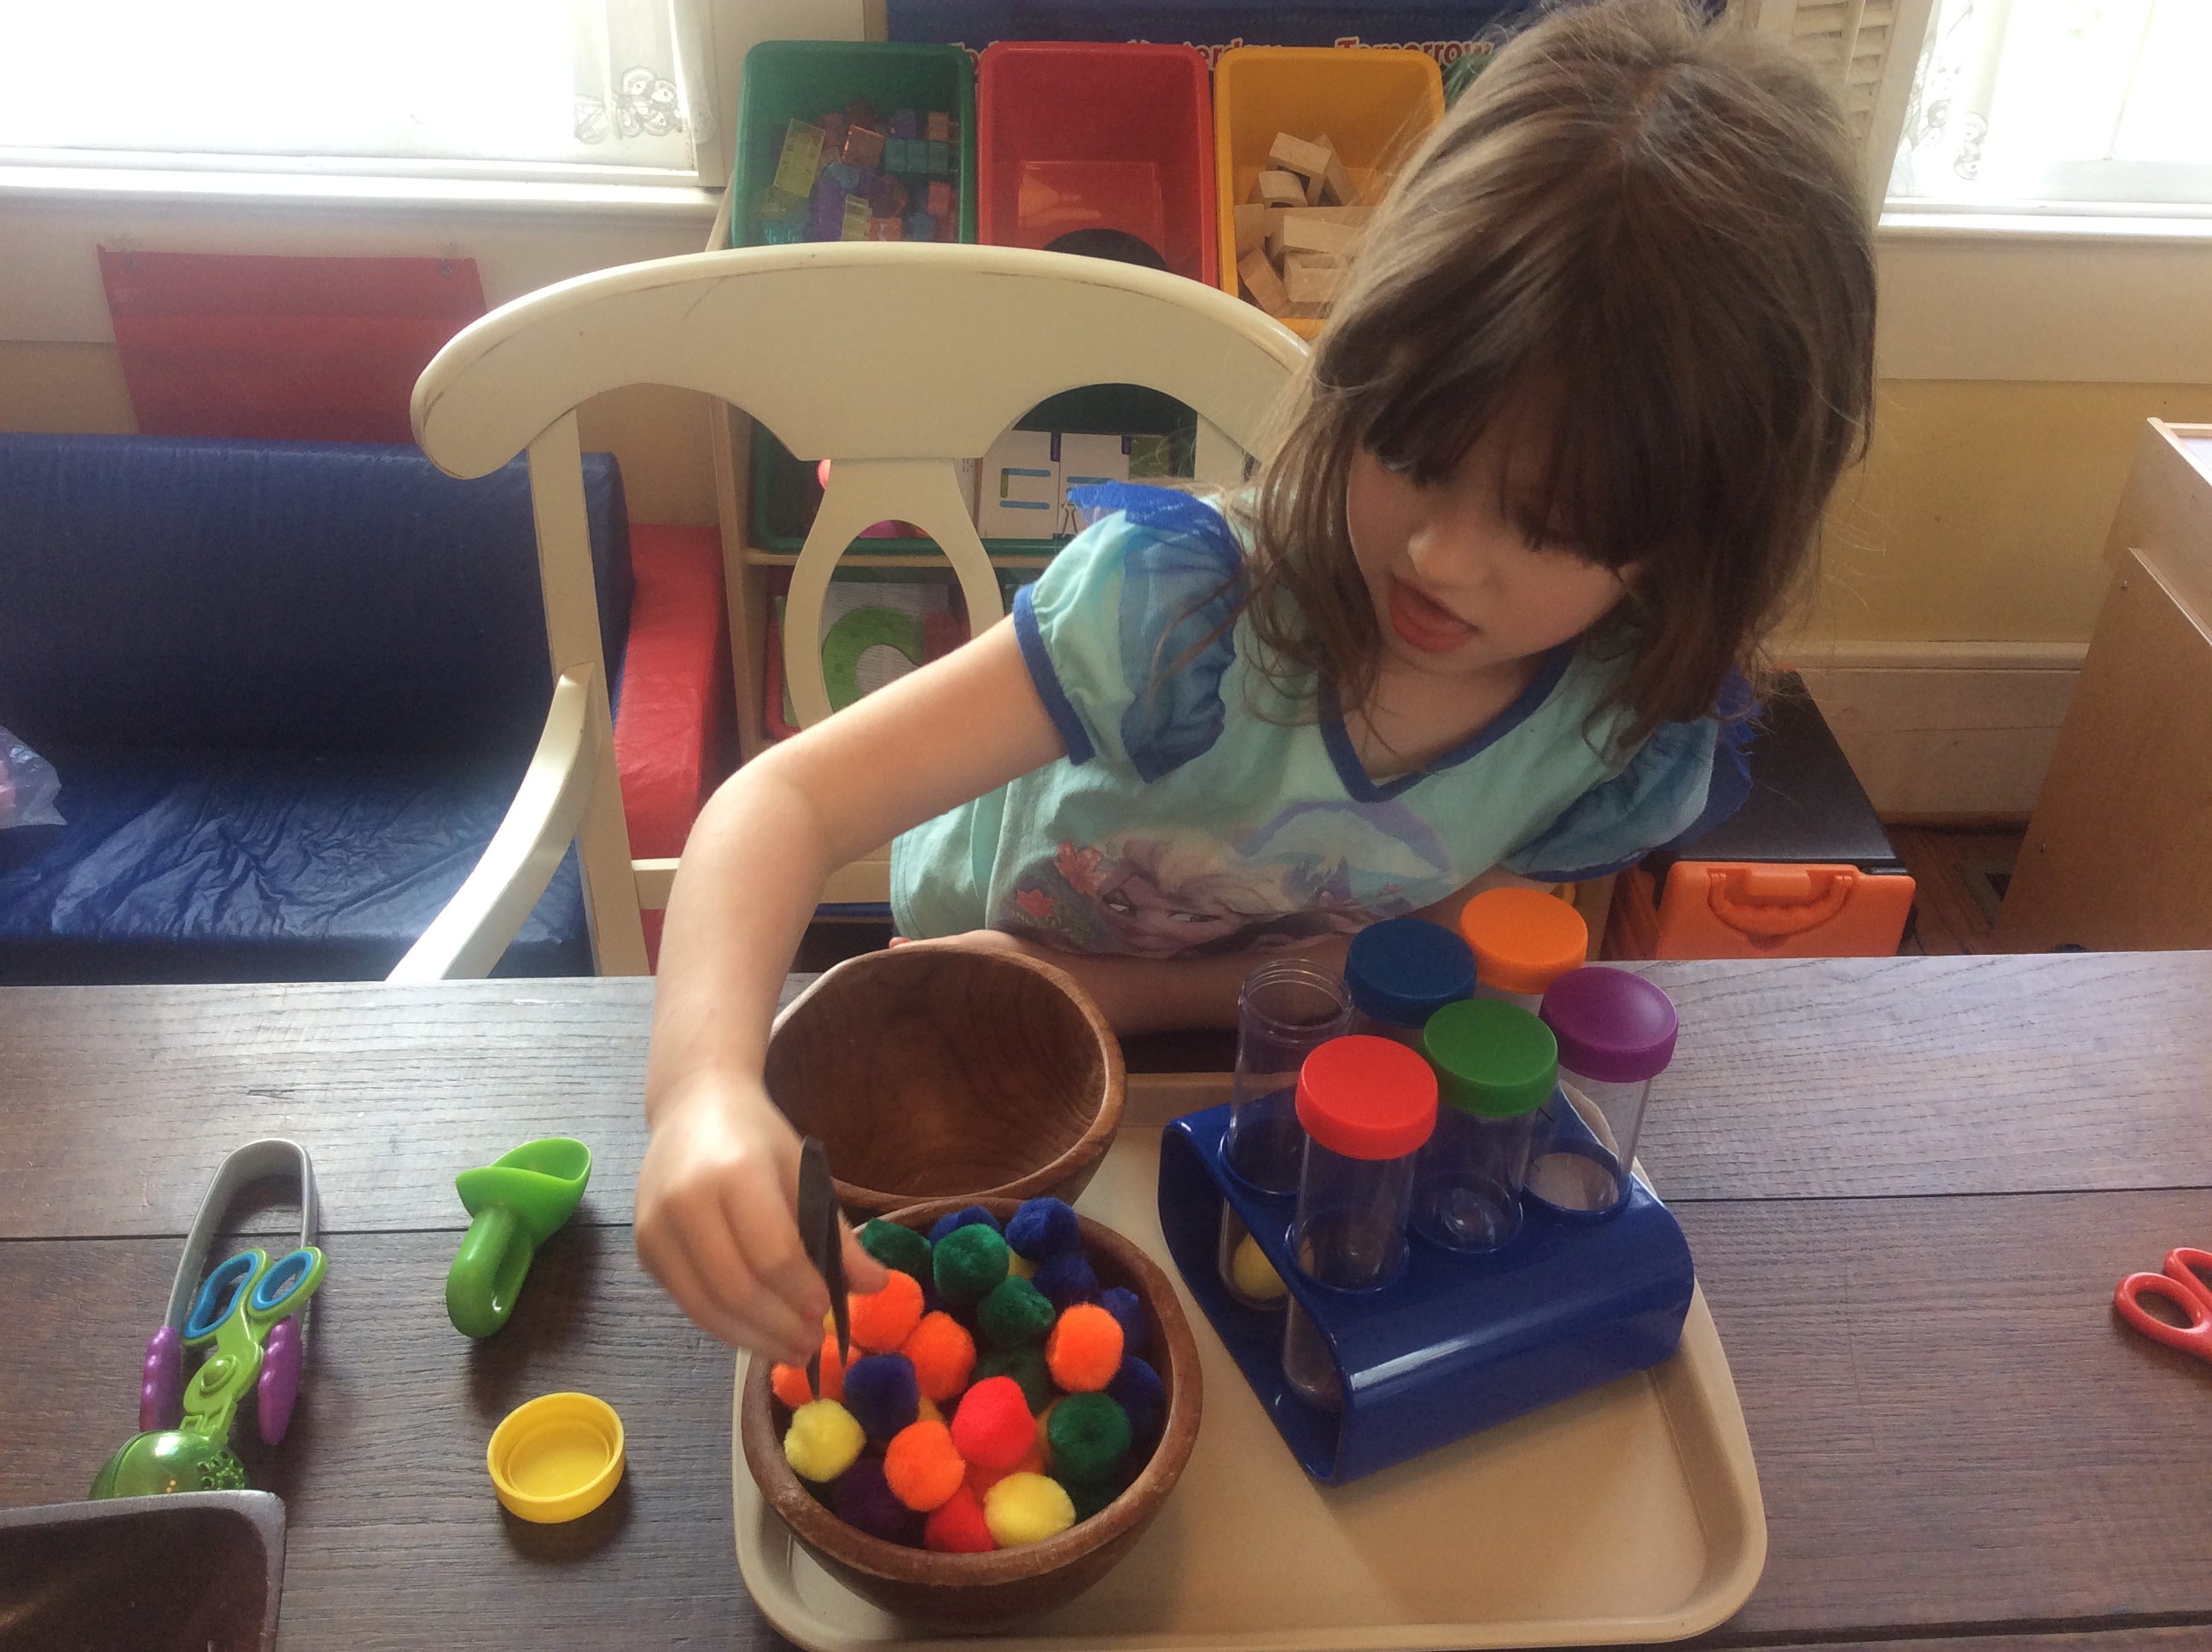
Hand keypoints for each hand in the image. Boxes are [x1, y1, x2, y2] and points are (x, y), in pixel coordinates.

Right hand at [634, 1074, 886, 1362]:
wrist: (692, 1107)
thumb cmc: (757, 1138)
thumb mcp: (804, 1172)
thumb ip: (836, 1232)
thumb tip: (877, 1286)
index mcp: (735, 1173)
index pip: (773, 1253)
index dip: (802, 1291)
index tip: (826, 1312)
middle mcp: (686, 1202)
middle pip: (736, 1288)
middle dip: (778, 1326)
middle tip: (811, 1346)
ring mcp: (656, 1228)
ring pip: (706, 1306)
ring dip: (752, 1339)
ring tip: (789, 1351)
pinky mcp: (644, 1250)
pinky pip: (687, 1302)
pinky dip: (724, 1326)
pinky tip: (755, 1333)